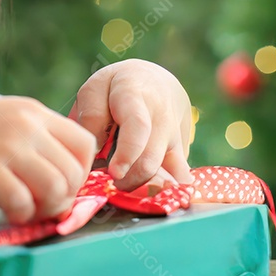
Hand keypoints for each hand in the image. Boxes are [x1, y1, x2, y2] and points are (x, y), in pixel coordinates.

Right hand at [0, 95, 96, 224]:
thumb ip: (30, 137)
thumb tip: (61, 176)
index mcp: (31, 110)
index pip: (85, 143)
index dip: (80, 172)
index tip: (59, 185)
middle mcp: (25, 124)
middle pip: (75, 171)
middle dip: (64, 197)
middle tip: (40, 204)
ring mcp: (6, 145)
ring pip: (57, 189)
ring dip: (45, 208)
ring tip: (25, 209)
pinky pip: (24, 203)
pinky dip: (21, 215)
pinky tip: (6, 210)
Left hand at [70, 59, 192, 191]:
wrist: (154, 81)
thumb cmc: (115, 88)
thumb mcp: (95, 90)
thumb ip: (91, 118)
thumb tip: (96, 152)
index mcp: (135, 95)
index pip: (137, 127)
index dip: (127, 153)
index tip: (114, 173)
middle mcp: (162, 116)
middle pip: (152, 157)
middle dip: (131, 179)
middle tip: (111, 182)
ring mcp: (177, 135)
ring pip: (170, 171)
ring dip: (147, 187)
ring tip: (127, 186)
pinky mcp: (184, 151)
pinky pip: (180, 176)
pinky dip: (168, 190)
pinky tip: (153, 193)